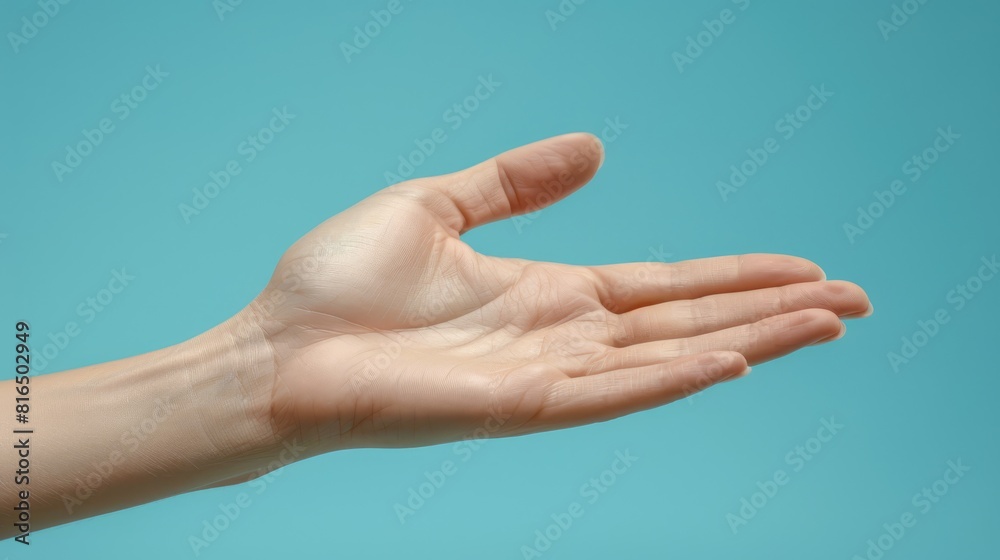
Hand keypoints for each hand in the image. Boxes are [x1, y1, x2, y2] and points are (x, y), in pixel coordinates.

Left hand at [246, 133, 871, 453]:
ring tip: (829, 321)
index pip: (661, 285)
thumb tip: (597, 148)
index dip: (733, 274)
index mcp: (544, 293)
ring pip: (670, 357)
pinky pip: (613, 393)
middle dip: (771, 310)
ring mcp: (545, 377)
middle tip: (854, 299)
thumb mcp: (436, 205)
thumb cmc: (339, 283)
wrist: (277, 349)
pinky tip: (736, 359)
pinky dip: (675, 377)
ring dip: (753, 339)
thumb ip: (515, 182)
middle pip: (687, 321)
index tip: (800, 265)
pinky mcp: (517, 407)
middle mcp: (559, 339)